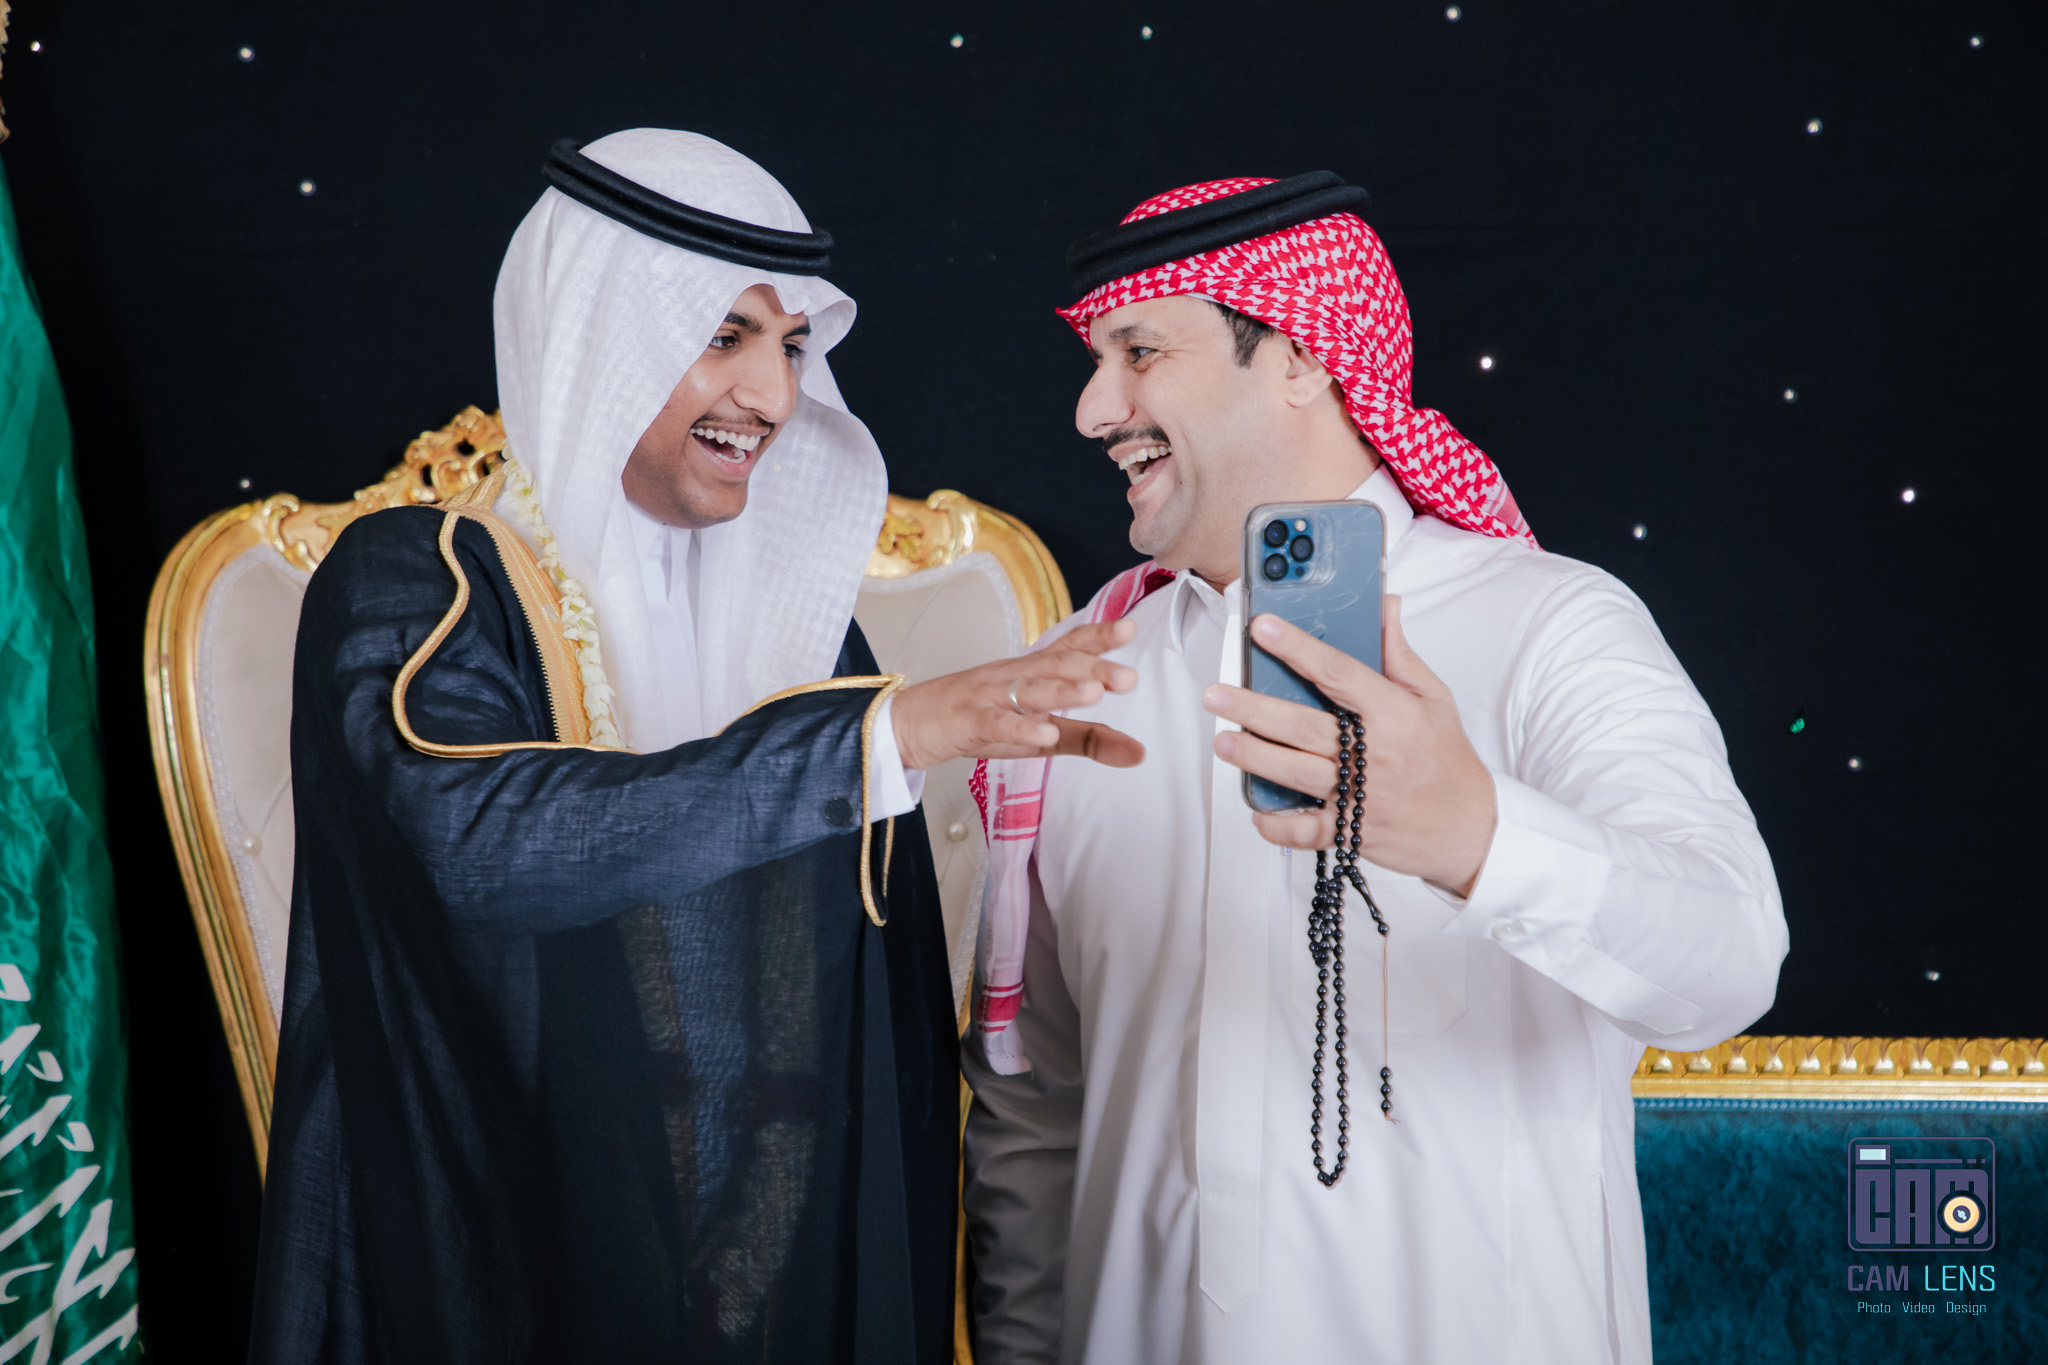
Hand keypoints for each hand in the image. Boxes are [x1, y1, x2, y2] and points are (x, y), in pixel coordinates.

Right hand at [891, 619, 1145, 770]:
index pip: (1068, 648)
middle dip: (1091, 668)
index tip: (1130, 628)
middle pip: (1055, 665)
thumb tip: (1140, 752)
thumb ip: (1090, 739)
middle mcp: (1013, 676)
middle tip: (1127, 677)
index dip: (1098, 637)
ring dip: (1061, 691)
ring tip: (1093, 693)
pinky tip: (1044, 737)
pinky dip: (1020, 730)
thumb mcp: (1041, 733)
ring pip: (1029, 690)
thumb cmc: (979, 722)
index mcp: (1031, 672)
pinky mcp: (968, 722)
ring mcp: (989, 697)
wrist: (910, 724)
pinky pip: (996, 724)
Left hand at [1203, 596, 1495, 895]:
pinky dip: (1277, 824)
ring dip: (1254, 757)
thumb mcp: (1433, 698)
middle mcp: (1374, 753)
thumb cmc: (1448, 760)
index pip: (1339, 672)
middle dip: (1254, 708)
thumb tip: (1386, 606)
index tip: (1264, 628)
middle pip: (1304, 726)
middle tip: (1216, 694)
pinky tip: (1256, 808)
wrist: (1472, 830)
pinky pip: (1306, 832)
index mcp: (1394, 713)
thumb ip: (1400, 653)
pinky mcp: (1351, 832)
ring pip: (1297, 773)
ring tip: (1223, 742)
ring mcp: (1360, 795)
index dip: (1298, 648)